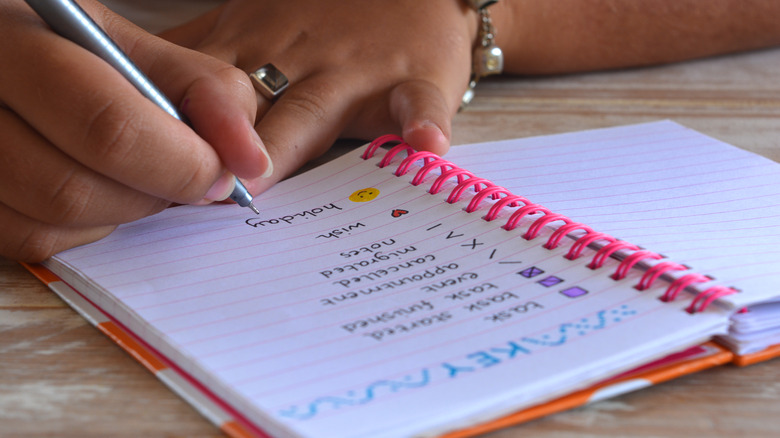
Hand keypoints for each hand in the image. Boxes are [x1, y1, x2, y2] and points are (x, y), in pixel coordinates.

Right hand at [0, 0, 270, 260]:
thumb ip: (205, 92)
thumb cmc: (75, 48)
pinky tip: (98, 189)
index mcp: (19, 42)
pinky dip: (84, 227)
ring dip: (121, 212)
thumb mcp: (137, 46)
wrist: (2, 55)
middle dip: (153, 194)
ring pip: (50, 224)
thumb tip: (252, 162)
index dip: (181, 164)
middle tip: (186, 179)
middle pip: (72, 189)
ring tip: (137, 175)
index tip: (223, 173)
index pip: (109, 127)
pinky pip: (31, 241)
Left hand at [161, 0, 476, 193]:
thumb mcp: (249, 21)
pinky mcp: (413, 78)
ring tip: (257, 180)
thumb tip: (130, 87)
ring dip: (284, 141)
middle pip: (241, 110)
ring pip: (312, 110)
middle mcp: (294, 64)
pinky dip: (419, 123)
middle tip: (171, 192)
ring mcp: (353, 73)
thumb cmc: (327, 14)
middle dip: (205, 149)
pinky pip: (417, 102)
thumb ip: (197, 55)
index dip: (162, 132)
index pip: (195, 97)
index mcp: (249, 51)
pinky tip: (422, 146)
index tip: (127, 169)